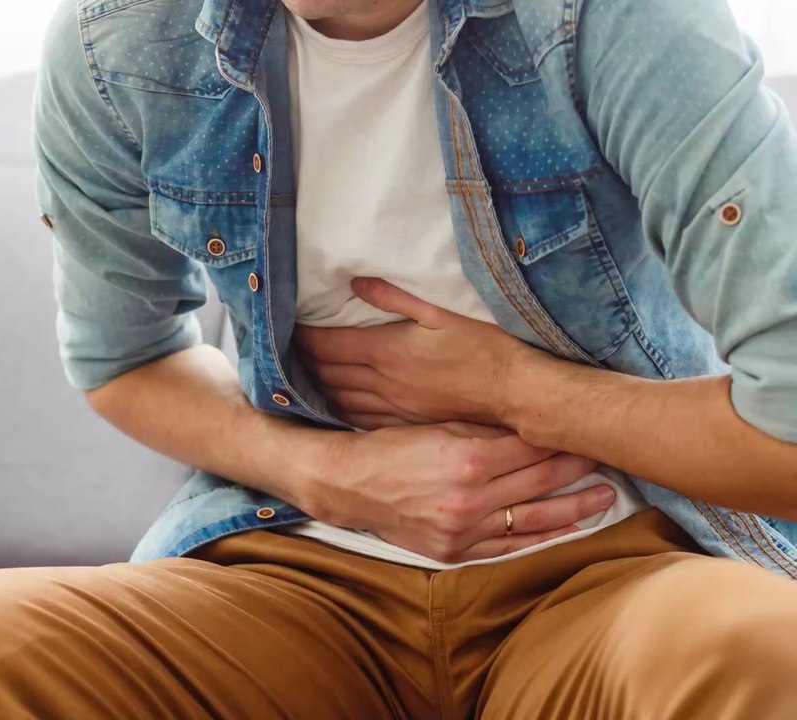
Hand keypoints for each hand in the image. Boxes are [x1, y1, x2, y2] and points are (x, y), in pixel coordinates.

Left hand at [294, 278, 542, 428]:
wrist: (513, 393)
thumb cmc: (483, 347)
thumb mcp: (440, 312)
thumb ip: (394, 298)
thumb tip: (356, 283)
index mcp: (386, 351)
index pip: (328, 344)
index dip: (303, 337)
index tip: (287, 328)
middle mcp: (382, 382)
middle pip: (326, 372)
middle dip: (302, 361)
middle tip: (287, 350)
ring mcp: (392, 407)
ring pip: (338, 398)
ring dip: (317, 386)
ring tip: (302, 375)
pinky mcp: (404, 423)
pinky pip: (359, 419)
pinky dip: (339, 409)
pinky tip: (334, 404)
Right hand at [300, 422, 613, 563]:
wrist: (349, 485)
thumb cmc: (390, 448)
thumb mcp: (436, 426)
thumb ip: (483, 429)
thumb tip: (529, 425)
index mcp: (467, 458)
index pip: (531, 447)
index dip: (562, 438)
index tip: (586, 430)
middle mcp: (470, 497)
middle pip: (540, 480)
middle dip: (577, 467)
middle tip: (608, 457)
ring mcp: (464, 528)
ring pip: (533, 519)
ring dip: (574, 507)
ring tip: (605, 496)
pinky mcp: (455, 551)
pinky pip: (508, 548)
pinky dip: (540, 539)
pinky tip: (567, 530)